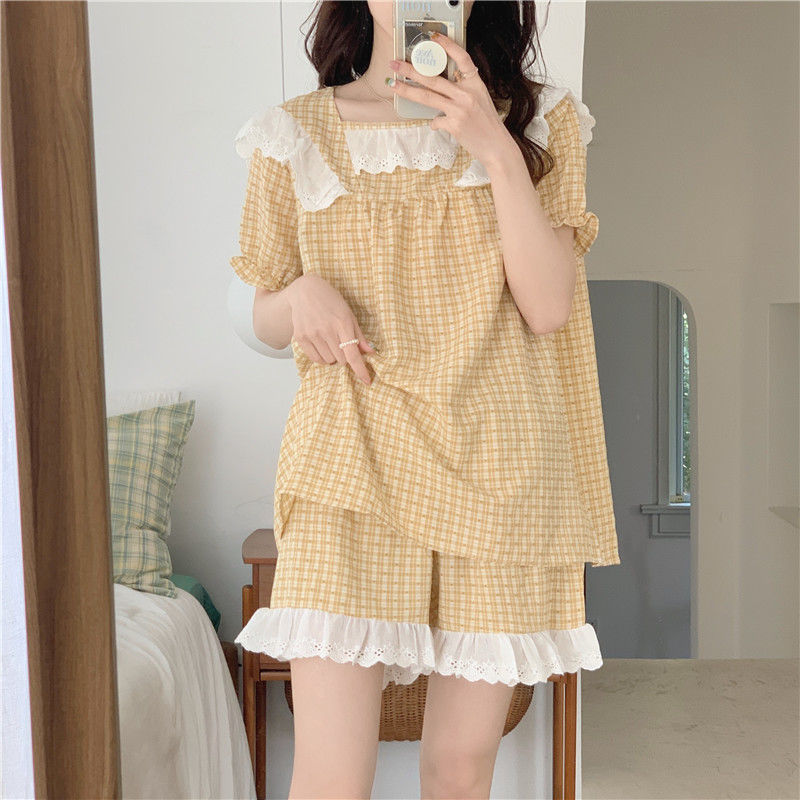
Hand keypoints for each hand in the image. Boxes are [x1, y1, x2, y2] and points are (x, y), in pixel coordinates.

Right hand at [284, 274, 374, 385]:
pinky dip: (321, 357)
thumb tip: (370, 352)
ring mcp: (312, 334)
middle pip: (341, 360)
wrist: (305, 291)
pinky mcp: (300, 337)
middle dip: (344, 356)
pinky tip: (321, 345)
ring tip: (329, 341)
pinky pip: (315, 359)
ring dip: (332, 356)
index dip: (360, 370)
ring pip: (329, 361)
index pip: (353, 354)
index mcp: (342, 323)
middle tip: (340, 342)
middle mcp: (326, 330)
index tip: (367, 381)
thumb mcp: (349, 314)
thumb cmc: (330, 301)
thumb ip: (359, 335)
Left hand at [387, 32, 516, 167]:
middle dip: (411, 70)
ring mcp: (460, 109)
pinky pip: (435, 121)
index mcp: (475, 83)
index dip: (447, 45)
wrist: (497, 147)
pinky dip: (434, 123)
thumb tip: (439, 87)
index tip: (433, 37)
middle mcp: (467, 94)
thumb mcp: (479, 99)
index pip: (462, 57)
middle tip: (395, 65)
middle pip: (434, 78)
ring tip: (393, 84)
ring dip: (407, 90)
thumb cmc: (486, 124)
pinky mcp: (454, 125)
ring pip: (427, 96)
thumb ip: (463, 89)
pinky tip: (438, 125)